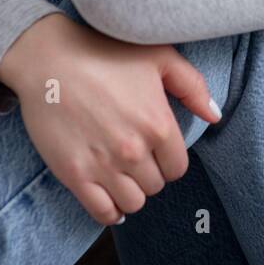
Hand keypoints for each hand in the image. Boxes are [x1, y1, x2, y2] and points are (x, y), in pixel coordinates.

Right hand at [0, 13, 221, 225]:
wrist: (49, 58)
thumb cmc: (105, 52)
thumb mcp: (159, 57)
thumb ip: (193, 87)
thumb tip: (214, 116)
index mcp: (159, 125)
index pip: (177, 168)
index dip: (168, 160)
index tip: (155, 150)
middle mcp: (134, 150)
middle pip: (155, 186)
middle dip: (149, 174)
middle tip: (135, 157)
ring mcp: (104, 165)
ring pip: (132, 203)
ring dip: (130, 192)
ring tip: (122, 175)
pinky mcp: (74, 174)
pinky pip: (102, 212)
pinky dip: (110, 211)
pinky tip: (109, 197)